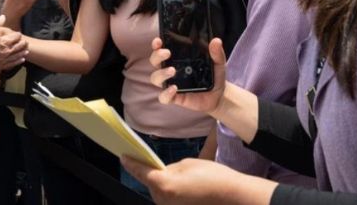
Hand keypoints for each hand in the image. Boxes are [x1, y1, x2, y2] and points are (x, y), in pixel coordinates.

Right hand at [0, 16, 28, 71]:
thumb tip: (3, 16)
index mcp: (3, 41)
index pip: (16, 37)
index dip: (17, 35)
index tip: (17, 34)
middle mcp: (5, 51)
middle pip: (19, 46)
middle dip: (22, 43)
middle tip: (24, 42)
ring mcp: (3, 59)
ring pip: (17, 56)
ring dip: (22, 52)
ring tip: (26, 50)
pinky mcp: (0, 66)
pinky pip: (12, 64)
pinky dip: (18, 61)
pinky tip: (21, 59)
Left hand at [121, 157, 268, 204]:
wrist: (232, 197)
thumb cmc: (213, 177)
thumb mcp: (187, 164)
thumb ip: (169, 168)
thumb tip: (162, 172)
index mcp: (163, 184)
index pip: (141, 171)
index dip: (131, 163)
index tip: (123, 156)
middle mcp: (162, 200)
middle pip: (150, 183)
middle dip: (152, 173)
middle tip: (160, 163)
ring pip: (159, 192)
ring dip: (162, 184)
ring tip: (178, 176)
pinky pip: (168, 199)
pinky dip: (171, 192)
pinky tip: (183, 186)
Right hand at [148, 37, 226, 114]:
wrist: (219, 96)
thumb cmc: (214, 76)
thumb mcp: (218, 63)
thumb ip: (217, 53)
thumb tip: (216, 41)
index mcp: (177, 58)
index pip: (161, 49)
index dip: (156, 45)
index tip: (159, 41)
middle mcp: (170, 69)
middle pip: (155, 61)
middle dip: (157, 56)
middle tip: (167, 53)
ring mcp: (171, 83)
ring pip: (155, 78)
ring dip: (161, 73)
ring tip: (172, 71)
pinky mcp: (174, 97)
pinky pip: (163, 97)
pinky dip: (166, 93)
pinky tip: (174, 88)